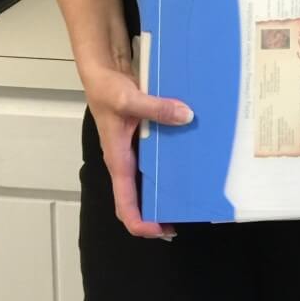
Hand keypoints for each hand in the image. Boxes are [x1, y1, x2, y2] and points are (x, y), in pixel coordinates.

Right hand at [83, 62, 193, 238]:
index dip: (141, 223)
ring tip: (195, 191)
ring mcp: (135, 150)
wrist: (103, 70)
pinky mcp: (144, 136)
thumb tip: (186, 116)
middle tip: (188, 214)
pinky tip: (193, 156)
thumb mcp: (129, 98)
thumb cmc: (107, 89)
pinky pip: (159, 156)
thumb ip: (156, 108)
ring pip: (150, 179)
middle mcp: (127, 160)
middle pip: (139, 198)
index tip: (163, 230)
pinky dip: (173, 162)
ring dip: (168, 187)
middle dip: (160, 212)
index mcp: (118, 160)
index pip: (125, 204)